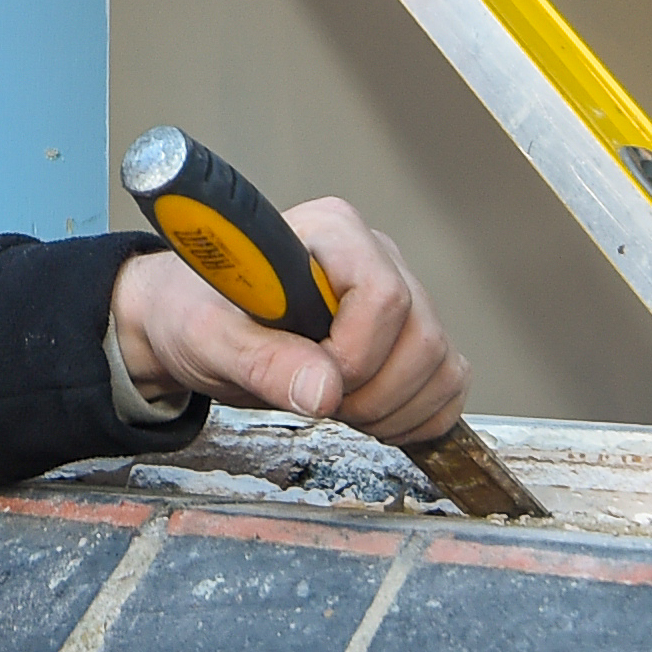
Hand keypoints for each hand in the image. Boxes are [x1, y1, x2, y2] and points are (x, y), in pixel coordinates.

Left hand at [109, 198, 472, 443]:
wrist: (202, 329)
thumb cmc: (201, 315)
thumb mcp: (208, 339)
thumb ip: (260, 361)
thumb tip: (323, 390)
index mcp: (330, 233)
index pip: (384, 295)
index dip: (354, 354)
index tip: (312, 379)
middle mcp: (377, 256)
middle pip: (422, 336)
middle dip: (373, 393)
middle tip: (317, 401)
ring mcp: (404, 295)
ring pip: (442, 364)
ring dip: (394, 411)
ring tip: (335, 407)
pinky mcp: (413, 334)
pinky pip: (450, 382)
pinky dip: (418, 417)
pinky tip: (369, 417)